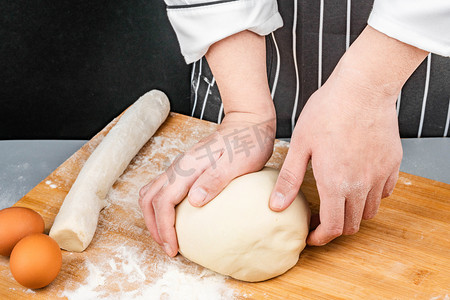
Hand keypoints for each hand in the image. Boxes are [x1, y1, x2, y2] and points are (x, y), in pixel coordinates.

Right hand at [139, 30, 275, 255]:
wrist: (248, 123)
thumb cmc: (246, 144)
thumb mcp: (237, 164)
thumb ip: (215, 180)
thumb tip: (193, 201)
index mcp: (188, 168)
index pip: (164, 202)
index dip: (164, 228)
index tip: (173, 248)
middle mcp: (179, 166)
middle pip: (150, 198)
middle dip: (154, 226)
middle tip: (167, 247)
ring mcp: (180, 166)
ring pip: (152, 192)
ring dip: (154, 216)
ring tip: (167, 235)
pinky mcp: (185, 168)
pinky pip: (162, 188)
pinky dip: (161, 206)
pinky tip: (175, 216)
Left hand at [270, 76, 400, 245]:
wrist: (361, 87)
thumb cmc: (327, 111)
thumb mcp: (300, 145)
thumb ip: (289, 179)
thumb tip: (276, 206)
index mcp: (335, 183)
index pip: (333, 227)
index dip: (321, 238)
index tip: (311, 235)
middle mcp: (361, 185)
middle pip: (352, 224)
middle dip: (335, 228)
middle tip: (321, 219)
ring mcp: (380, 175)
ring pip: (370, 211)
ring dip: (353, 214)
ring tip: (337, 201)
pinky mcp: (392, 163)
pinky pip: (384, 192)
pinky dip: (370, 196)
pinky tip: (357, 183)